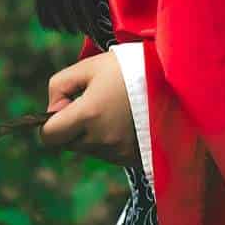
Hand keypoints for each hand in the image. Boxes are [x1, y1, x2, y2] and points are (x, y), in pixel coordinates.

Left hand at [37, 51, 141, 166]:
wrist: (176, 79)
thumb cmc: (131, 67)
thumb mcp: (90, 66)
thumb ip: (59, 85)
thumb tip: (52, 110)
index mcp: (88, 115)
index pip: (48, 137)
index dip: (50, 122)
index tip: (67, 106)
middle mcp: (102, 139)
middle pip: (70, 143)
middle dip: (74, 127)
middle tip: (95, 103)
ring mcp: (119, 152)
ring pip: (91, 149)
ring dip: (94, 134)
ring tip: (116, 108)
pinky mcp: (134, 158)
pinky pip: (111, 154)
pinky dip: (113, 140)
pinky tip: (128, 120)